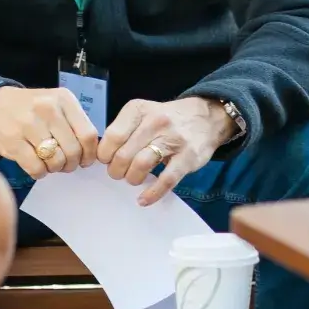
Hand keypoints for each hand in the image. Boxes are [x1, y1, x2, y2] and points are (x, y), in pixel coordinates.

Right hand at [0, 86, 99, 178]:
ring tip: (48, 162)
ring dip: (54, 168)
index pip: (88, 134)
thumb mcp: (54, 104)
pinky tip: (35, 165)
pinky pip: (36, 168)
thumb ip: (73, 123)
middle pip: (73, 150)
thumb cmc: (27, 107)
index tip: (84, 160)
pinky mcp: (12, 141)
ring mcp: (29, 125)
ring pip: (56, 161)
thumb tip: (90, 153)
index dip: (89, 154)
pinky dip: (39, 173)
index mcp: (63, 99)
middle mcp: (48, 109)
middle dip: (71, 164)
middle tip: (64, 164)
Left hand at [98, 97, 232, 205]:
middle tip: (119, 173)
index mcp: (138, 110)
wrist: (206, 117)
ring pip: (141, 165)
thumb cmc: (167, 119)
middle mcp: (154, 121)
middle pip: (124, 154)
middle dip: (116, 170)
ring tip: (132, 179)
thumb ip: (124, 130)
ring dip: (131, 179)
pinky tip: (144, 199)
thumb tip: (102, 156)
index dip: (105, 154)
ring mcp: (173, 139)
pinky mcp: (188, 157)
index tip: (106, 161)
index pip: (112, 136)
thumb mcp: (143, 113)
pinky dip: (152, 193)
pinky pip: (166, 180)